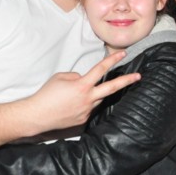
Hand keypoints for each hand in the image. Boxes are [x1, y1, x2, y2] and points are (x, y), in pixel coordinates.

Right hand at [24, 51, 140, 132]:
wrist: (37, 115)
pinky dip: (84, 103)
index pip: (100, 69)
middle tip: (138, 77)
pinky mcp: (83, 119)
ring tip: (76, 95)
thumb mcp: (60, 77)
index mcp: (82, 86)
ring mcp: (87, 110)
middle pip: (111, 88)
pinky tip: (71, 105)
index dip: (112, 60)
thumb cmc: (46, 95)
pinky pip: (89, 108)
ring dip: (95, 93)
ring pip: (98, 98)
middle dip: (126, 81)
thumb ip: (76, 76)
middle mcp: (88, 99)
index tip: (122, 54)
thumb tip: (83, 79)